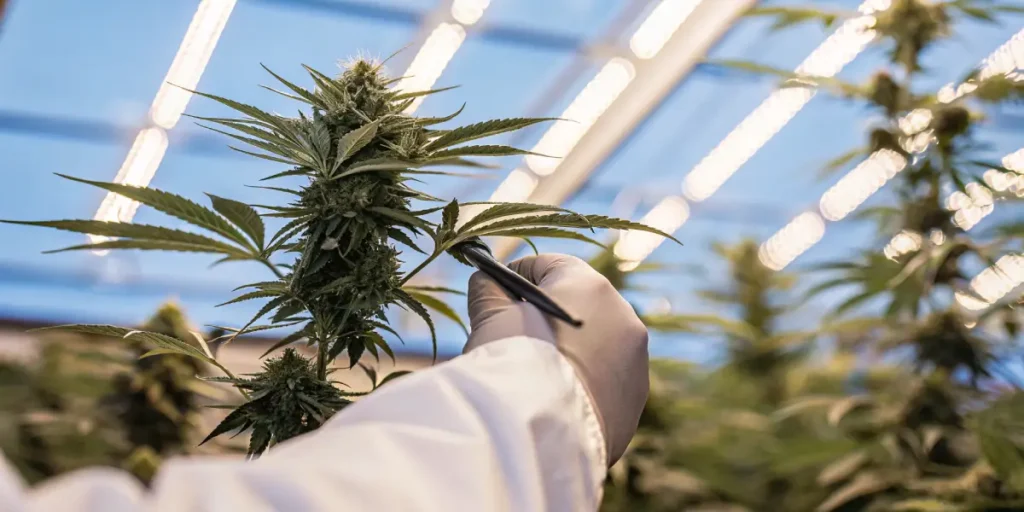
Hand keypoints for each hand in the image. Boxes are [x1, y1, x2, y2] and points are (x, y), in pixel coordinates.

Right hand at [464, 254, 648, 464]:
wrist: (538, 431)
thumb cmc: (511, 361)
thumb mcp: (490, 316)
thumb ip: (489, 290)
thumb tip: (488, 282)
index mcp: (590, 285)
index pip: (550, 266)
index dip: (518, 277)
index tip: (496, 294)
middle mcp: (623, 315)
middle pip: (579, 305)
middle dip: (548, 316)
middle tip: (515, 337)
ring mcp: (635, 360)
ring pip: (597, 344)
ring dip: (571, 351)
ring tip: (537, 375)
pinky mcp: (635, 399)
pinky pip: (606, 381)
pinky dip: (584, 383)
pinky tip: (557, 400)